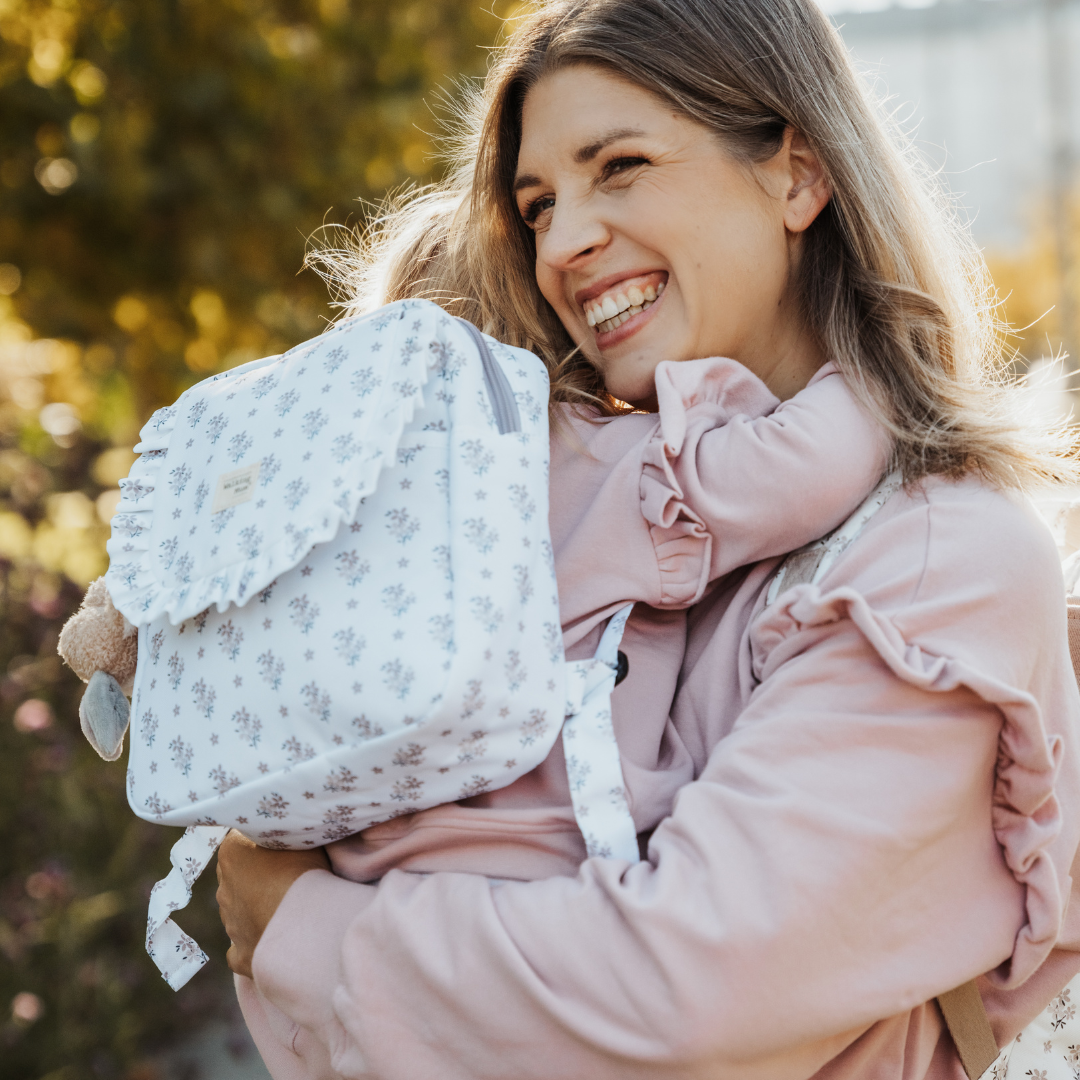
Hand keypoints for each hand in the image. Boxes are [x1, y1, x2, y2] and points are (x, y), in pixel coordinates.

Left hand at [215, 830, 329, 977]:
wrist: (304, 926)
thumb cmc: (303, 872)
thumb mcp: (298, 837)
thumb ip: (285, 832)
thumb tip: (286, 829)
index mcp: (231, 853)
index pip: (242, 839)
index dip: (263, 841)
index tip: (283, 845)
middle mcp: (223, 887)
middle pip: (239, 875)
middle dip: (258, 874)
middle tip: (289, 875)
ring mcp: (229, 924)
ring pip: (240, 910)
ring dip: (258, 906)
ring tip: (288, 907)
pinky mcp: (239, 953)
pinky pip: (242, 947)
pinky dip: (255, 941)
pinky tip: (273, 937)